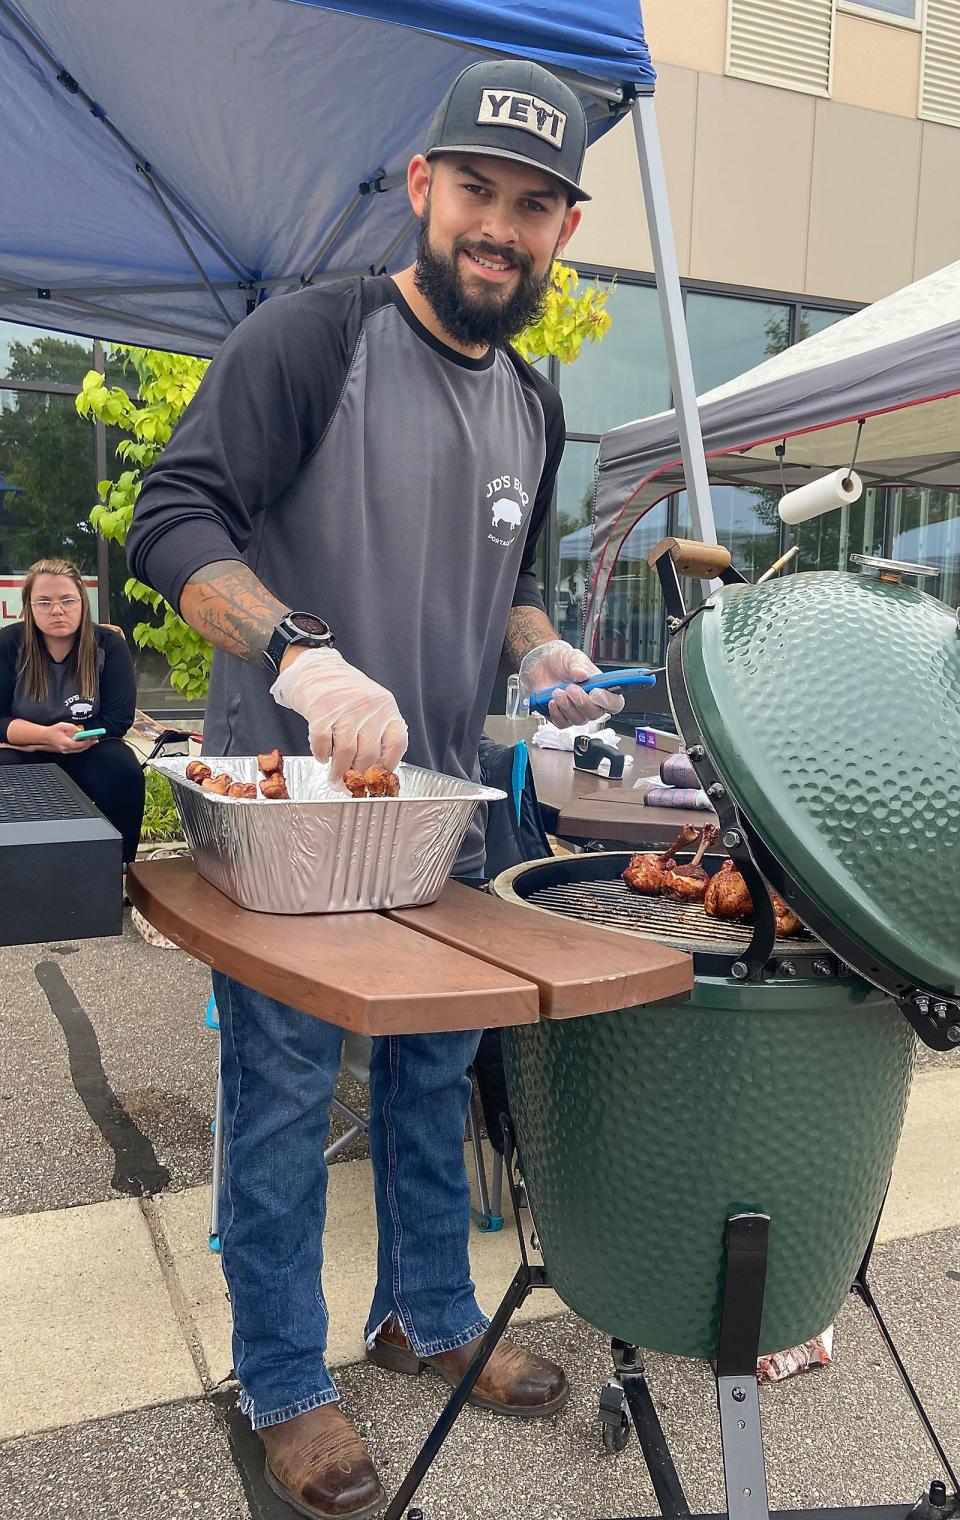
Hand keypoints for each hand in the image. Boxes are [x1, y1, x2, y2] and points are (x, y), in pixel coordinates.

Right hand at [45, 721, 99, 753]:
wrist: (44, 736)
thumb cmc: (52, 731)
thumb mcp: (63, 725)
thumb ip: (73, 728)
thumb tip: (81, 731)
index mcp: (66, 743)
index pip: (80, 744)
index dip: (88, 742)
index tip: (94, 739)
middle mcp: (66, 749)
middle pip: (81, 748)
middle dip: (89, 744)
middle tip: (96, 740)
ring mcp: (65, 751)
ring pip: (79, 750)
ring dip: (86, 746)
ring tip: (93, 741)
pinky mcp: (65, 750)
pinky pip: (76, 750)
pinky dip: (81, 747)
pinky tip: (85, 743)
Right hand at [270, 648, 407, 781]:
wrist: (316, 667)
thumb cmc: (344, 691)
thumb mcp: (371, 705)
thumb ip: (377, 732)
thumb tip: (374, 771)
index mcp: (386, 707)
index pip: (397, 743)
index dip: (388, 766)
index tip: (378, 779)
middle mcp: (369, 707)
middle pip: (369, 754)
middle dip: (358, 777)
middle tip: (350, 786)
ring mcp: (345, 708)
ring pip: (345, 754)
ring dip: (338, 772)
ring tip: (334, 779)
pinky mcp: (321, 711)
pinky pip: (322, 744)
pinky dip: (321, 755)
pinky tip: (322, 756)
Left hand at [518, 639, 625, 727]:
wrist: (543, 665)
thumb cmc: (563, 662)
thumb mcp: (573, 657)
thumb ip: (578, 665)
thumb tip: (582, 675)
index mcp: (602, 688)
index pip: (615, 703)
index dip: (608, 701)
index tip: (595, 693)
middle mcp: (591, 703)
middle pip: (595, 714)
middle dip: (582, 702)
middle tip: (571, 688)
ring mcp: (577, 712)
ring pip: (578, 720)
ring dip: (567, 706)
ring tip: (558, 691)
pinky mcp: (562, 717)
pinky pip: (562, 723)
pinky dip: (556, 713)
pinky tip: (552, 701)